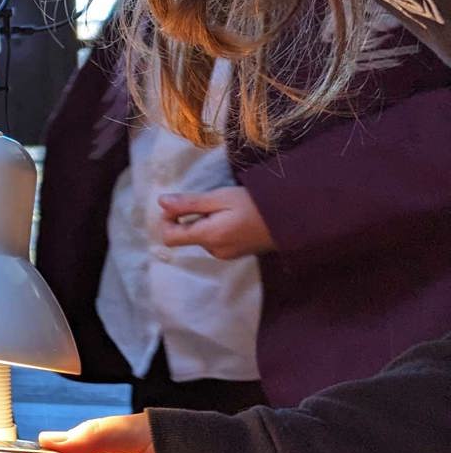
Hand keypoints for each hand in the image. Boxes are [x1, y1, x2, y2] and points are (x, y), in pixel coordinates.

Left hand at [158, 187, 274, 258]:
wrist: (292, 219)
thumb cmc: (256, 204)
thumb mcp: (220, 198)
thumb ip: (189, 203)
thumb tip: (160, 202)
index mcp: (208, 237)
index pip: (169, 237)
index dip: (168, 220)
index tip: (181, 205)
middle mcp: (214, 250)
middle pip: (185, 236)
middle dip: (190, 218)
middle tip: (211, 203)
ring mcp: (225, 255)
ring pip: (200, 237)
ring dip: (205, 222)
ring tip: (227, 210)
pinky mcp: (235, 254)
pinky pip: (214, 241)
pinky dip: (217, 228)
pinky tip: (234, 219)